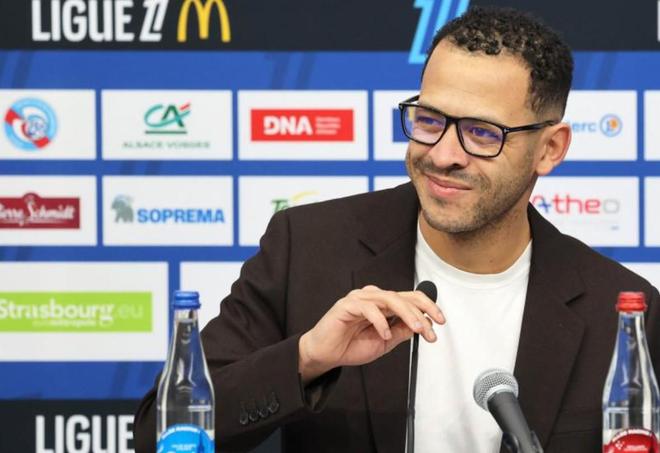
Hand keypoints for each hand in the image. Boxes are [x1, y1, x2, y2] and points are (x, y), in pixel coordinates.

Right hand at [298, 285, 444, 383]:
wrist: (326, 354)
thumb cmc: (350, 346)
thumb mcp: (384, 343)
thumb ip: (401, 332)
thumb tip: (422, 325)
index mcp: (382, 304)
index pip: (409, 298)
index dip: (427, 307)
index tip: (440, 322)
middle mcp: (372, 297)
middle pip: (403, 296)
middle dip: (421, 313)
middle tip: (429, 330)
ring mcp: (359, 298)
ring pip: (389, 298)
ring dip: (407, 314)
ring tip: (416, 329)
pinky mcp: (346, 305)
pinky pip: (368, 308)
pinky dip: (380, 321)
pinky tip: (385, 334)